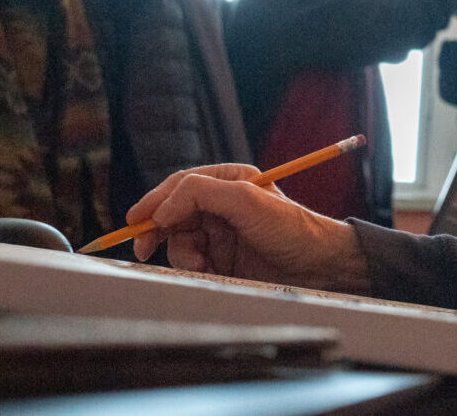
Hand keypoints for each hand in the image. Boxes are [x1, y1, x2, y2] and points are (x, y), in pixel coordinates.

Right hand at [125, 163, 370, 292]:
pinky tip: (211, 275)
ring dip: (183, 256)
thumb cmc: (292, 228)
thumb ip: (201, 194)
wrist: (320, 268)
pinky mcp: (223, 262)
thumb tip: (163, 207)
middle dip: (160, 232)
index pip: (182, 185)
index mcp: (229, 181)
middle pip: (174, 215)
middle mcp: (222, 206)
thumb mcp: (247, 201)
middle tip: (144, 249)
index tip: (136, 220)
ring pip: (180, 243)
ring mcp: (221, 235)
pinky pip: (193, 265)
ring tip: (203, 266)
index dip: (156, 201)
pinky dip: (194, 271)